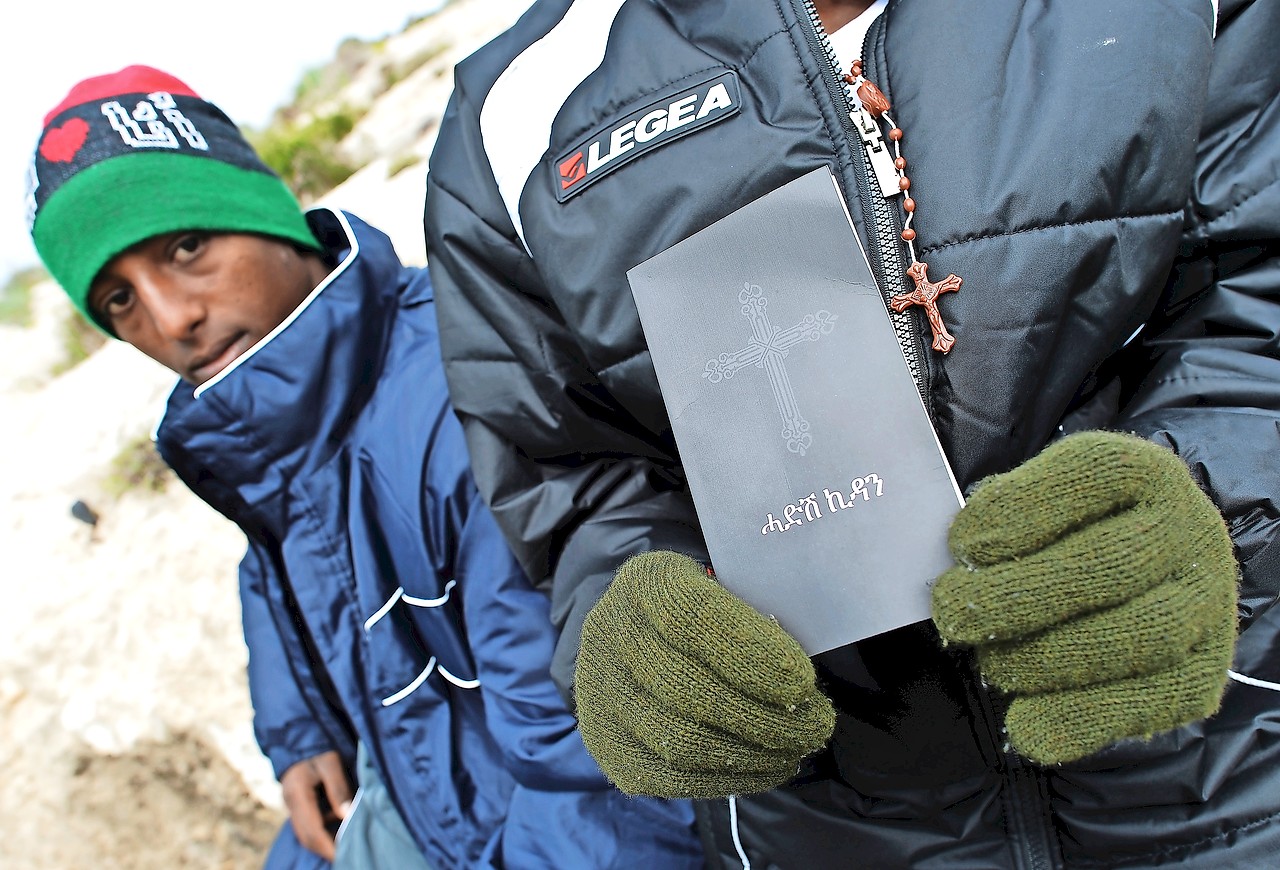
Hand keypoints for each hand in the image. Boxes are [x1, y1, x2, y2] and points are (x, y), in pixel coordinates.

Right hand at [280, 750, 353, 860]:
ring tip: (345, 848)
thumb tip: (347, 816)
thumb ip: (338, 789)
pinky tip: (338, 832)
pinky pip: (307, 825)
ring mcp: (291, 805)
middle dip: (325, 850)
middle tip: (347, 857)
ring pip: (305, 834)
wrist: (300, 738)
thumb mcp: (332, 762)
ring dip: (322, 843)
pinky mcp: (296, 805)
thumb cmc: (319, 748)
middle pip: (306, 837)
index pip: (312, 830)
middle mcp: (291, 804)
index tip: (345, 855)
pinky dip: (321, 833)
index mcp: (297, 794)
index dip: (328, 846)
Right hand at [574, 551, 834, 798]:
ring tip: (797, 748)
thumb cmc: (706, 610)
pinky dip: (726, 778)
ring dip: (749, 753)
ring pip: (675, 739)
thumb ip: (756, 618)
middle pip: (682, 686)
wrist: (640, 635)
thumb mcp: (730, 588)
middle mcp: (610, 633)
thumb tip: (795, 675)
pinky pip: (668, 776)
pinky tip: (767, 767)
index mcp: (646, 581)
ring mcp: (600, 692)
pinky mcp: (606, 743)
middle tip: (816, 724)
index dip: (748, 652)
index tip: (801, 681)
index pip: (690, 618)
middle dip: (760, 715)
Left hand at [932, 431, 1237, 763]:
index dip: (1019, 512)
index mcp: (1140, 473)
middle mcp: (1187, 530)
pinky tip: (1026, 725)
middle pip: (1111, 564)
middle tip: (953, 612)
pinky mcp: (1203, 672)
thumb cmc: (1061, 535)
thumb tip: (957, 560)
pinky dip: (1080, 718)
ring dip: (1047, 658)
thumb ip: (998, 519)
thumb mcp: (1033, 504)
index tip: (962, 544)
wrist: (1138, 578)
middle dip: (1019, 595)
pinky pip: (1149, 701)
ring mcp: (1206, 602)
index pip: (1091, 475)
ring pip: (1137, 634)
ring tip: (993, 664)